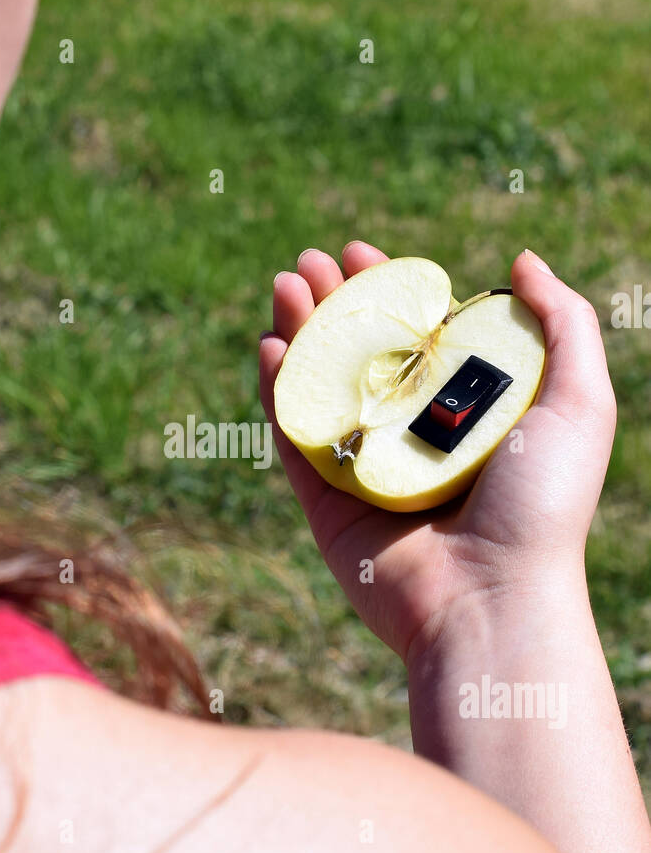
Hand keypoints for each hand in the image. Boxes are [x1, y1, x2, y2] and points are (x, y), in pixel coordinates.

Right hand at [259, 242, 616, 663]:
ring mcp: (367, 467)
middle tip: (310, 260)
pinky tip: (272, 345)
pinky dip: (279, 391)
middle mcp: (415, 436)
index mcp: (468, 412)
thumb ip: (564, 325)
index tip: (361, 252)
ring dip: (299, 331)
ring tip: (286, 283)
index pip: (419, 336)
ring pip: (321, 387)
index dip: (388, 290)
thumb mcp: (579, 404)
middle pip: (362, 354)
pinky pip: (295, 438)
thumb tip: (520, 261)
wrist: (491, 600)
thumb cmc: (542, 505)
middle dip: (334, 302)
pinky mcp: (329, 502)